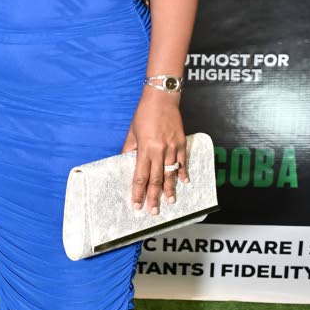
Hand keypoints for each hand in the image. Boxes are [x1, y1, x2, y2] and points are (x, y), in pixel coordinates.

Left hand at [122, 86, 188, 213]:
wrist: (162, 98)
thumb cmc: (144, 114)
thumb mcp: (132, 133)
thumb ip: (129, 150)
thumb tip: (125, 163)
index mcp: (145, 149)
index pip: (140, 176)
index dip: (137, 192)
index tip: (136, 204)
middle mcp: (159, 150)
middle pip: (156, 179)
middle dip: (153, 196)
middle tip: (153, 211)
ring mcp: (172, 147)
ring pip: (171, 173)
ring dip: (170, 189)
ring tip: (170, 201)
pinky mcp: (181, 143)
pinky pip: (183, 161)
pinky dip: (183, 172)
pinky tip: (184, 182)